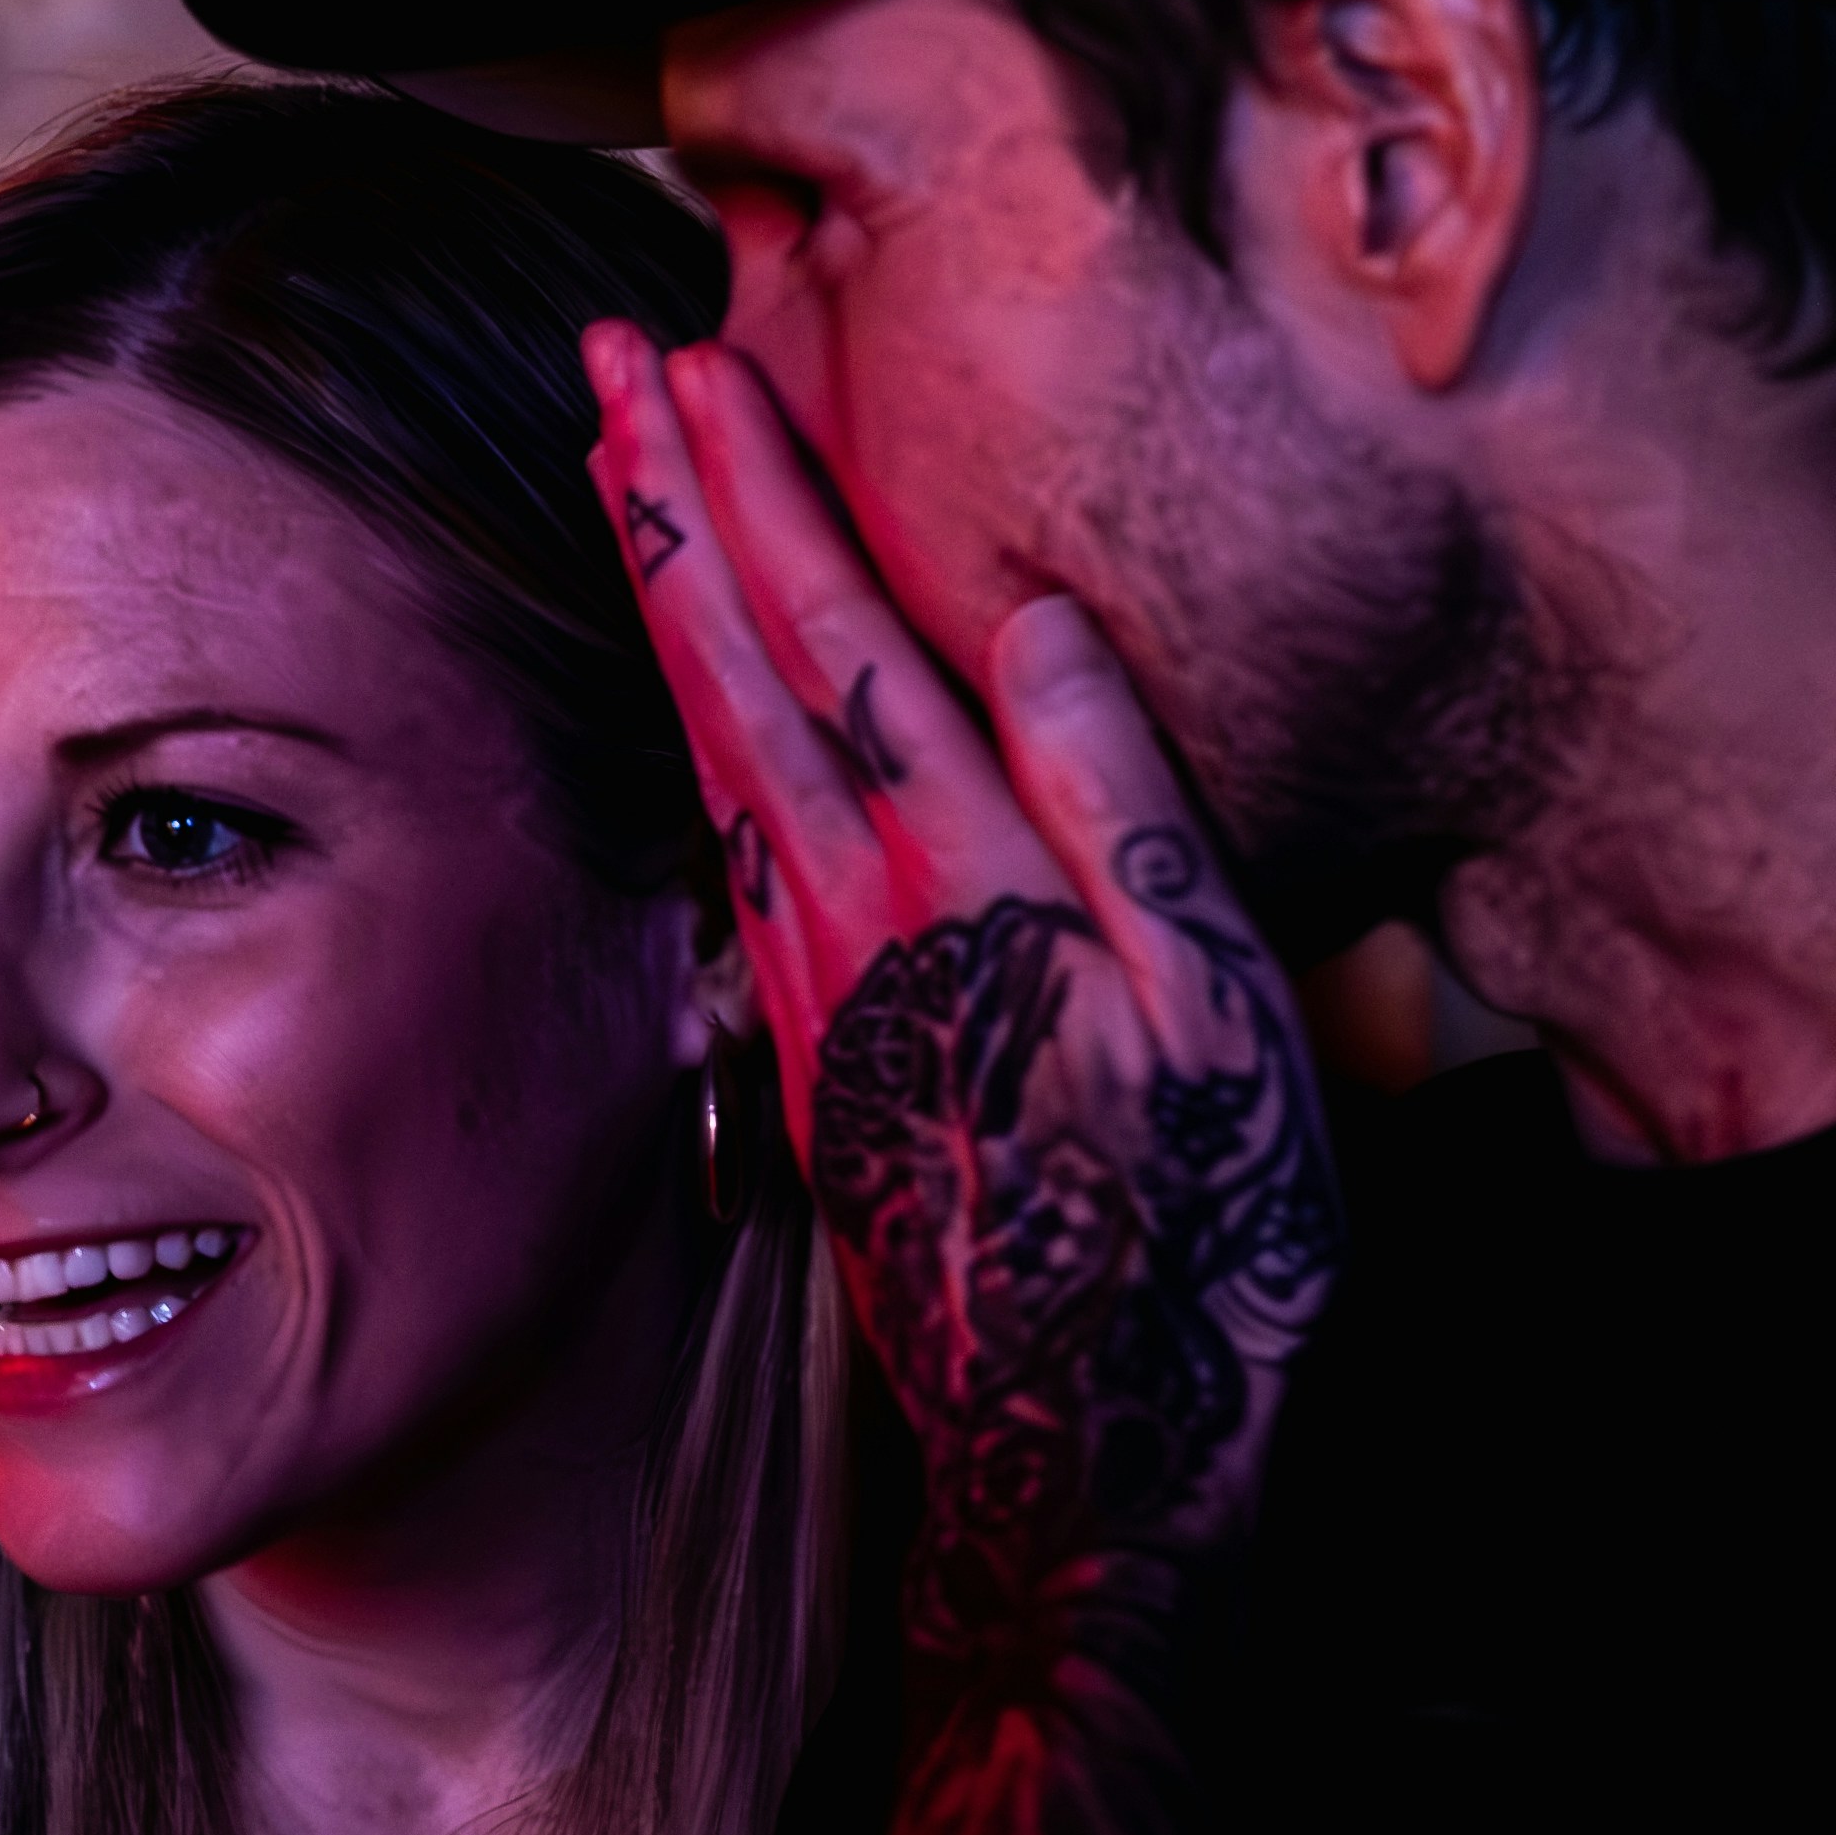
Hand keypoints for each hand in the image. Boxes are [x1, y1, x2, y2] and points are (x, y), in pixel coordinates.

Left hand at [587, 325, 1330, 1608]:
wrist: (1097, 1466)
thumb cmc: (1209, 1246)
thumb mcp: (1232, 1016)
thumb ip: (1125, 808)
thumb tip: (1035, 620)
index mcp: (966, 884)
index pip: (833, 641)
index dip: (754, 494)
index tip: (683, 369)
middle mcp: (862, 922)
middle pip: (739, 671)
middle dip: (670, 506)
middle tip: (603, 368)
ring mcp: (824, 991)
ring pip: (716, 750)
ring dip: (668, 601)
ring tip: (619, 478)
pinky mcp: (818, 1056)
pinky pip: (731, 848)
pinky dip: (699, 732)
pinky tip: (689, 697)